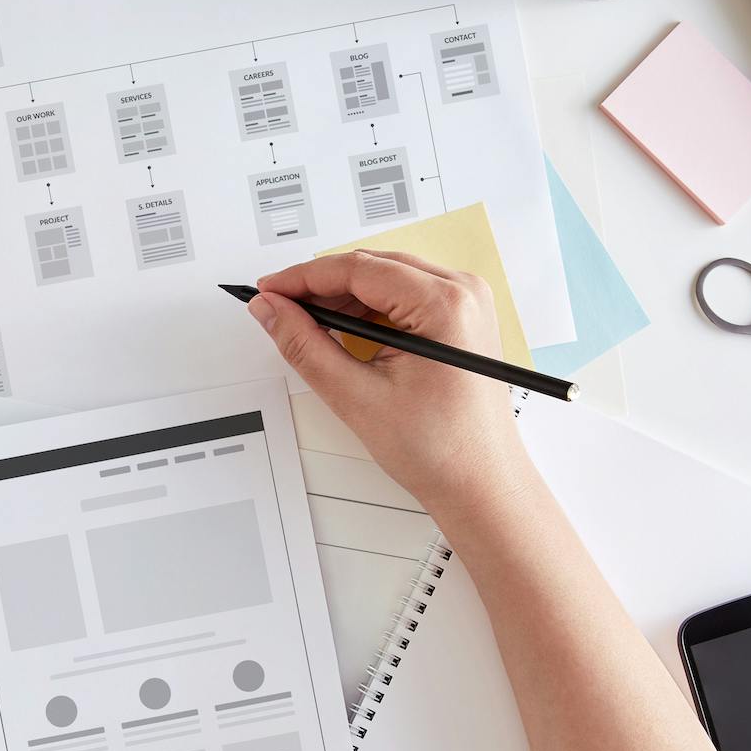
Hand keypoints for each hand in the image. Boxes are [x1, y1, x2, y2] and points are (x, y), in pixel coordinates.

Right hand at [247, 250, 530, 508]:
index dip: (303, 277)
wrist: (480, 484)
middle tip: (280, 307)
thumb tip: (272, 311)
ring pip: (390, 278)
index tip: (270, 290)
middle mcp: (464, 293)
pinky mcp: (464, 320)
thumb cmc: (442, 450)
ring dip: (346, 296)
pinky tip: (347, 331)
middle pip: (374, 266)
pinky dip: (372, 309)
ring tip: (309, 324)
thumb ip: (305, 346)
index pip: (358, 269)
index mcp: (445, 305)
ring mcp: (468, 305)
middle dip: (322, 285)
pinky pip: (408, 297)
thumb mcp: (356, 396)